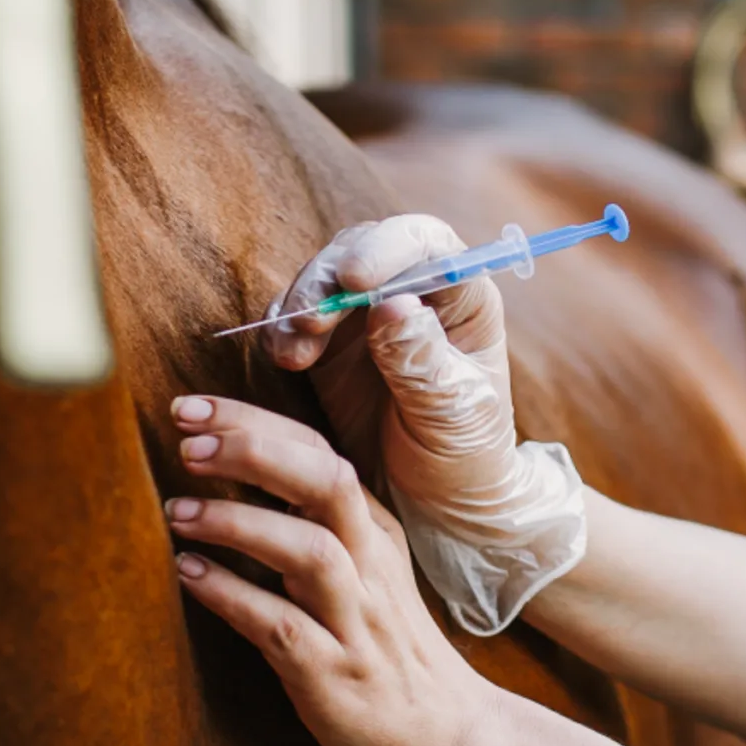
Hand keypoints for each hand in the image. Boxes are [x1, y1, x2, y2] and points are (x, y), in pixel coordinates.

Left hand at [166, 393, 500, 745]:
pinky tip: (190, 576)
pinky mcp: (334, 673)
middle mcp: (371, 565)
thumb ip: (315, 524)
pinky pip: (282, 627)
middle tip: (187, 440)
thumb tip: (233, 473)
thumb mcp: (366, 571)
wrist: (445, 734)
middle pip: (324, 482)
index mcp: (374, 532)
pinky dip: (233, 597)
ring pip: (308, 551)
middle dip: (254, 451)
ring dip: (239, 523)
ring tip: (178, 512)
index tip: (193, 406)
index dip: (255, 423)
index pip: (319, 453)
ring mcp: (356, 619)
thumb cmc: (389, 648)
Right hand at [261, 216, 586, 635]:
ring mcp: (367, 314)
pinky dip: (281, 331)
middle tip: (308, 323)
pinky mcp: (329, 341)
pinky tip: (284, 360)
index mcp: (464, 297)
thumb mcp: (451, 412)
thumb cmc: (463, 454)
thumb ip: (422, 358)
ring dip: (299, 306)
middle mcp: (415, 292)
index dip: (387, 249)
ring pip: (322, 278)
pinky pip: (295, 317)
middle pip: (363, 250)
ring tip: (293, 354)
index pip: (426, 245)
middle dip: (327, 279)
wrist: (436, 500)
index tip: (355, 281)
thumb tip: (393, 303)